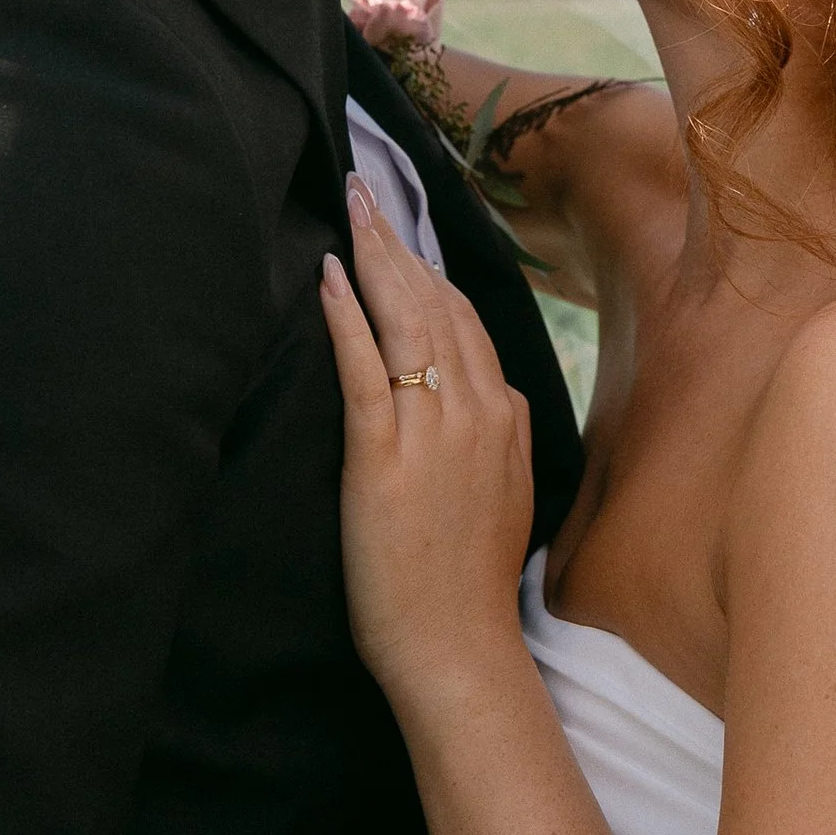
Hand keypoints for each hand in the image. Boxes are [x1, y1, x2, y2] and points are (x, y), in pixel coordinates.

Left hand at [319, 181, 535, 713]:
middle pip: (437, 304)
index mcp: (505, 416)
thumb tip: (489, 400)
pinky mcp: (384, 455)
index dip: (430, 268)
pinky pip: (365, 368)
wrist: (458, 646)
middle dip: (399, 241)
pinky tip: (330, 275)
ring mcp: (433, 430)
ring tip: (350, 209)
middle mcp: (477, 410)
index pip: (467, 320)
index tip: (402, 230)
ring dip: (375, 257)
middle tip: (366, 187)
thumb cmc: (468, 583)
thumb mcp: (505, 494)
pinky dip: (348, 315)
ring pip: (407, 322)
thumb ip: (498, 438)